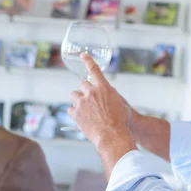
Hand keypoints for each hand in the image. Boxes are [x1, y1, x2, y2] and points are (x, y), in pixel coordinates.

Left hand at [68, 53, 135, 175]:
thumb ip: (109, 95)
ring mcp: (82, 102)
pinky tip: (82, 119)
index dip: (88, 60)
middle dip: (85, 90)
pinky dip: (74, 112)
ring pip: (74, 95)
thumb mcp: (120, 103)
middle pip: (82, 84)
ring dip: (78, 99)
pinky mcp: (75, 113)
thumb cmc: (120, 121)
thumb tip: (103, 93)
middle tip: (89, 100)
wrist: (113, 135)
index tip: (82, 55)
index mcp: (104, 88)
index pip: (94, 70)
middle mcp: (91, 92)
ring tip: (84, 109)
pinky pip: (70, 108)